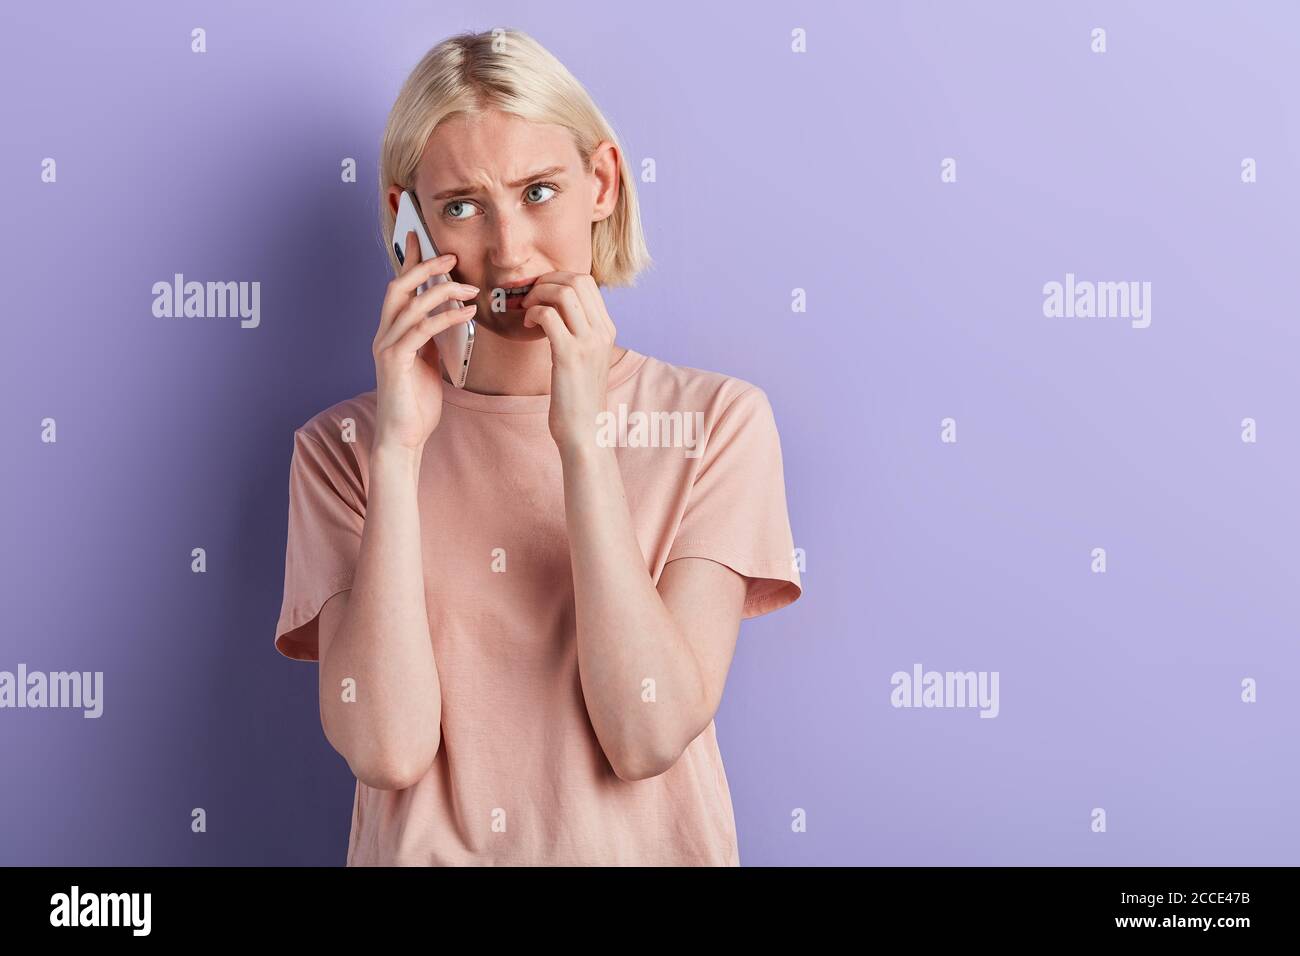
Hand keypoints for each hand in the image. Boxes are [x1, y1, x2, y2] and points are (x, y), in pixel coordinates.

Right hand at [371, 231, 478, 453]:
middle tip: (450, 256)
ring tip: (470, 288)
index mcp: (391, 333)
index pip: (398, 289)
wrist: (404, 437)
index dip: (407, 261)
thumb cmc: (417, 404)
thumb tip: (447, 318)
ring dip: (442, 291)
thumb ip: (431, 340)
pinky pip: (422, 330)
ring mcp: (387, 347)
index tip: (419, 238)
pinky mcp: (395, 361)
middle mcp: (384, 335)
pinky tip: (467, 313)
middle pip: (398, 287)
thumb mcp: (427, 364)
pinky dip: (445, 317)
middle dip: (423, 267)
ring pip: (411, 304)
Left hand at [519, 272, 618, 453]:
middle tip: (531, 297)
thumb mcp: (588, 359)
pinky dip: (533, 313)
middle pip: (577, 280)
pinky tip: (528, 325)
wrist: (586, 431)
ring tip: (528, 310)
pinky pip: (548, 315)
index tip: (542, 293)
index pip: (587, 282)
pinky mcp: (569, 355)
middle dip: (547, 281)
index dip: (559, 278)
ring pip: (563, 292)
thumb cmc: (579, 398)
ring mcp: (588, 343)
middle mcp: (602, 332)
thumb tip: (559, 311)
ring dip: (538, 294)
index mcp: (607, 330)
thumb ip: (581, 333)